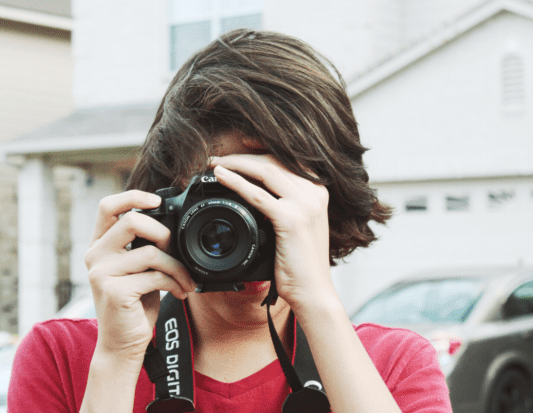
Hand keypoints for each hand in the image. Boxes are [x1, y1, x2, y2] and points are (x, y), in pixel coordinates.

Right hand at [84, 191, 195, 360]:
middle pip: (133, 221)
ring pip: (150, 252)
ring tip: (185, 280)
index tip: (157, 201)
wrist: (122, 345)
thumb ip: (142, 246)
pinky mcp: (114, 291)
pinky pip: (155, 275)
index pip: (107, 206)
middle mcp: (95, 255)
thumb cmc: (134, 305)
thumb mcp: (136, 269)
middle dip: (164, 234)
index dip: (133, 196)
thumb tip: (169, 225)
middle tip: (175, 253)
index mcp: (99, 245)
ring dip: (176, 266)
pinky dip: (174, 282)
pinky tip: (180, 292)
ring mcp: (101, 273)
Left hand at [209, 155, 335, 312]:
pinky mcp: (292, 219)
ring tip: (214, 164)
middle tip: (218, 158)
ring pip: (265, 170)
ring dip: (235, 164)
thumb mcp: (295, 227)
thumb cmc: (300, 265)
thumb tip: (254, 192)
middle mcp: (314, 192)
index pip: (287, 159)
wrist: (313, 292)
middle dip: (242, 156)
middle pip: (274, 160)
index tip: (240, 144)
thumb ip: (282, 206)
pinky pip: (257, 194)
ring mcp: (305, 204)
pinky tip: (221, 177)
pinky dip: (236, 182)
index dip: (260, 149)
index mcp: (317, 191)